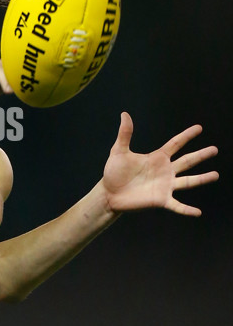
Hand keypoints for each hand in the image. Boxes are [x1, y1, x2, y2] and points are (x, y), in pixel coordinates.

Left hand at [102, 112, 218, 216]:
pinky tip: (198, 212)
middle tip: (215, 149)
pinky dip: (187, 209)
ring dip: (202, 179)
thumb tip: (124, 114)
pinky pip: (177, 205)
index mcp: (157, 158)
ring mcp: (165, 186)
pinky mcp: (161, 200)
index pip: (175, 144)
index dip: (187, 135)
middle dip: (201, 155)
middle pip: (187, 161)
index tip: (199, 128)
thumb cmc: (114, 172)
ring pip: (188, 181)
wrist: (109, 193)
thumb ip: (125, 134)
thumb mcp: (119, 151)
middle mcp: (165, 171)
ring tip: (216, 174)